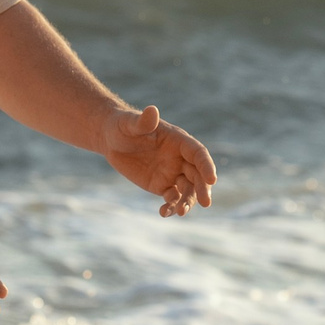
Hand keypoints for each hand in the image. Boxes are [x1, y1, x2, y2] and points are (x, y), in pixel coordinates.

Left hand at [101, 105, 218, 216]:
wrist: (112, 139)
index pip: (198, 153)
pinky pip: (171, 199)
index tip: (212, 180)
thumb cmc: (123, 126)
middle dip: (202, 188)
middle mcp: (180, 158)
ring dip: (187, 202)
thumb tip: (152, 111)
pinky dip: (170, 207)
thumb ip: (143, 121)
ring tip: (180, 212)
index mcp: (178, 141)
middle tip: (205, 203)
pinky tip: (164, 213)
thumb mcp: (130, 123)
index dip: (207, 166)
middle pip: (198, 175)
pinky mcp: (162, 186)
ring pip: (187, 190)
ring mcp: (172, 173)